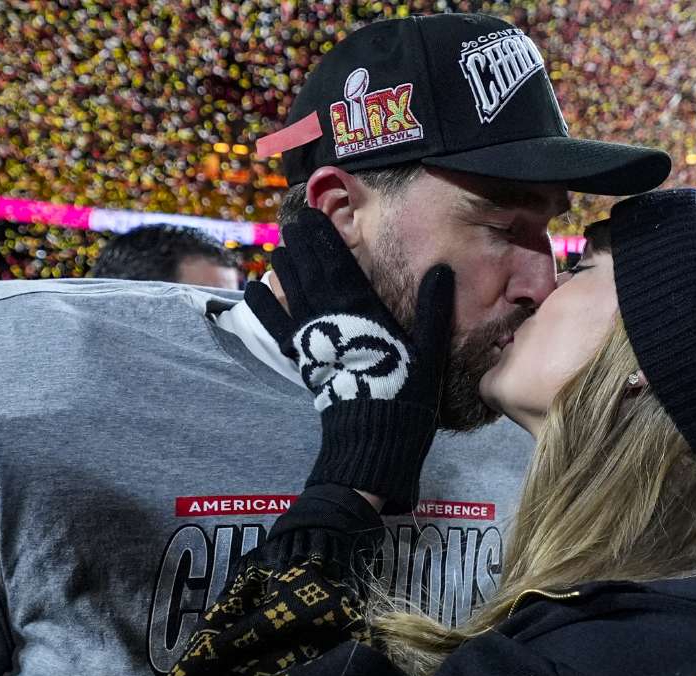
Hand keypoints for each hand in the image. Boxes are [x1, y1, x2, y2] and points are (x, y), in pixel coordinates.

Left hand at [246, 209, 454, 512]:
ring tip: (279, 247)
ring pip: (295, 296)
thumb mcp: (429, 353)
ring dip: (286, 270)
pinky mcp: (304, 362)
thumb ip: (433, 309)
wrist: (373, 441)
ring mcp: (315, 342)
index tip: (314, 214)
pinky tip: (254, 289)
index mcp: (366, 314)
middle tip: (293, 221)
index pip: (342, 266)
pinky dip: (265, 309)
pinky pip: (279, 329)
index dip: (327, 239)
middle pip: (314, 275)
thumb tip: (441, 269)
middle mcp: (334, 321)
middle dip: (304, 246)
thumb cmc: (407, 396)